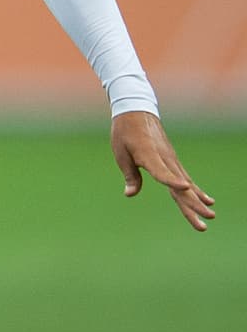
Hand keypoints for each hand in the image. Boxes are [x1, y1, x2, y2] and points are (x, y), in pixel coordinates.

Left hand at [110, 110, 214, 231]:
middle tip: (207, 219)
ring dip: (197, 201)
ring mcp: (171, 161)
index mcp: (149, 156)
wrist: (136, 112)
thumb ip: (130, 174)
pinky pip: (185, 179)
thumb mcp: (121, 153)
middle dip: (193, 204)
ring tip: (211, 215)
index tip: (185, 187)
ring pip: (186, 185)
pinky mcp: (173, 161)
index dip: (172, 180)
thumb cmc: (124, 133)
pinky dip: (196, 191)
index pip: (161, 171)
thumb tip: (130, 194)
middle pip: (180, 185)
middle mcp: (165, 159)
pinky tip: (207, 201)